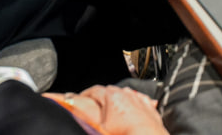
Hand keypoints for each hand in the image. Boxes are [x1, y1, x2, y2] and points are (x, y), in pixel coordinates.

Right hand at [48, 86, 167, 134]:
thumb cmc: (124, 133)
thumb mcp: (97, 124)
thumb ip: (85, 112)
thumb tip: (72, 103)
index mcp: (112, 96)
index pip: (93, 91)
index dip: (83, 96)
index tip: (78, 100)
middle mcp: (126, 94)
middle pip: (108, 91)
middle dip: (99, 98)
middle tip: (92, 107)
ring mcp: (139, 99)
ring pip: (124, 94)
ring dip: (116, 100)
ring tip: (109, 112)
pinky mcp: (149, 107)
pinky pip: (138, 101)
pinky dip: (132, 105)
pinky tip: (130, 112)